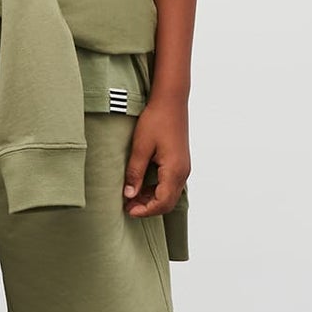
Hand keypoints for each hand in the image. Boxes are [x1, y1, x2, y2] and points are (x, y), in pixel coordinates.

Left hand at [122, 94, 189, 218]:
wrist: (171, 101)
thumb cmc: (156, 119)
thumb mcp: (141, 147)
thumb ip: (135, 173)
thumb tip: (129, 194)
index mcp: (174, 170)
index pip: (162, 202)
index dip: (144, 210)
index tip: (128, 210)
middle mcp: (183, 172)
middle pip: (168, 202)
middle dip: (148, 208)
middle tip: (128, 206)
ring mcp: (183, 167)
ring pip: (170, 194)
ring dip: (152, 199)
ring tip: (131, 196)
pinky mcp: (180, 162)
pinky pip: (171, 184)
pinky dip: (157, 190)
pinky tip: (142, 185)